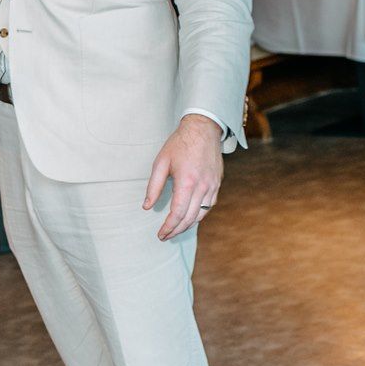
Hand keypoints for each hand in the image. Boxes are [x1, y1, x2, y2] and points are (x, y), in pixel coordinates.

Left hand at [143, 115, 223, 239]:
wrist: (203, 129)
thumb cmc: (179, 144)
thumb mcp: (161, 162)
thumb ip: (154, 186)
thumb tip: (147, 206)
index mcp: (187, 182)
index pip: (177, 213)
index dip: (168, 227)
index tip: (160, 234)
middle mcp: (202, 187)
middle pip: (189, 218)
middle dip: (176, 230)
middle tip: (165, 236)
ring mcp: (212, 186)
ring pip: (201, 215)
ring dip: (187, 225)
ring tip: (175, 229)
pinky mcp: (217, 184)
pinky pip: (209, 206)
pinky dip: (198, 215)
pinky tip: (189, 217)